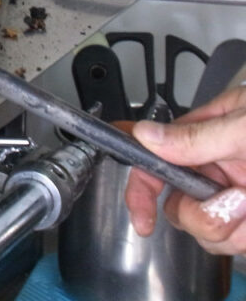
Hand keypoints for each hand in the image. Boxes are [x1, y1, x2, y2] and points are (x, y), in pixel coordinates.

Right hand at [125, 86, 245, 253]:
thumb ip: (197, 135)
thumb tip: (145, 135)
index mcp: (214, 131)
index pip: (156, 154)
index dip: (141, 184)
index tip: (141, 216)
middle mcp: (221, 166)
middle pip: (178, 204)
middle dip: (202, 213)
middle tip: (234, 201)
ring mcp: (235, 197)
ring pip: (205, 230)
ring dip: (231, 227)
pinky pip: (232, 245)